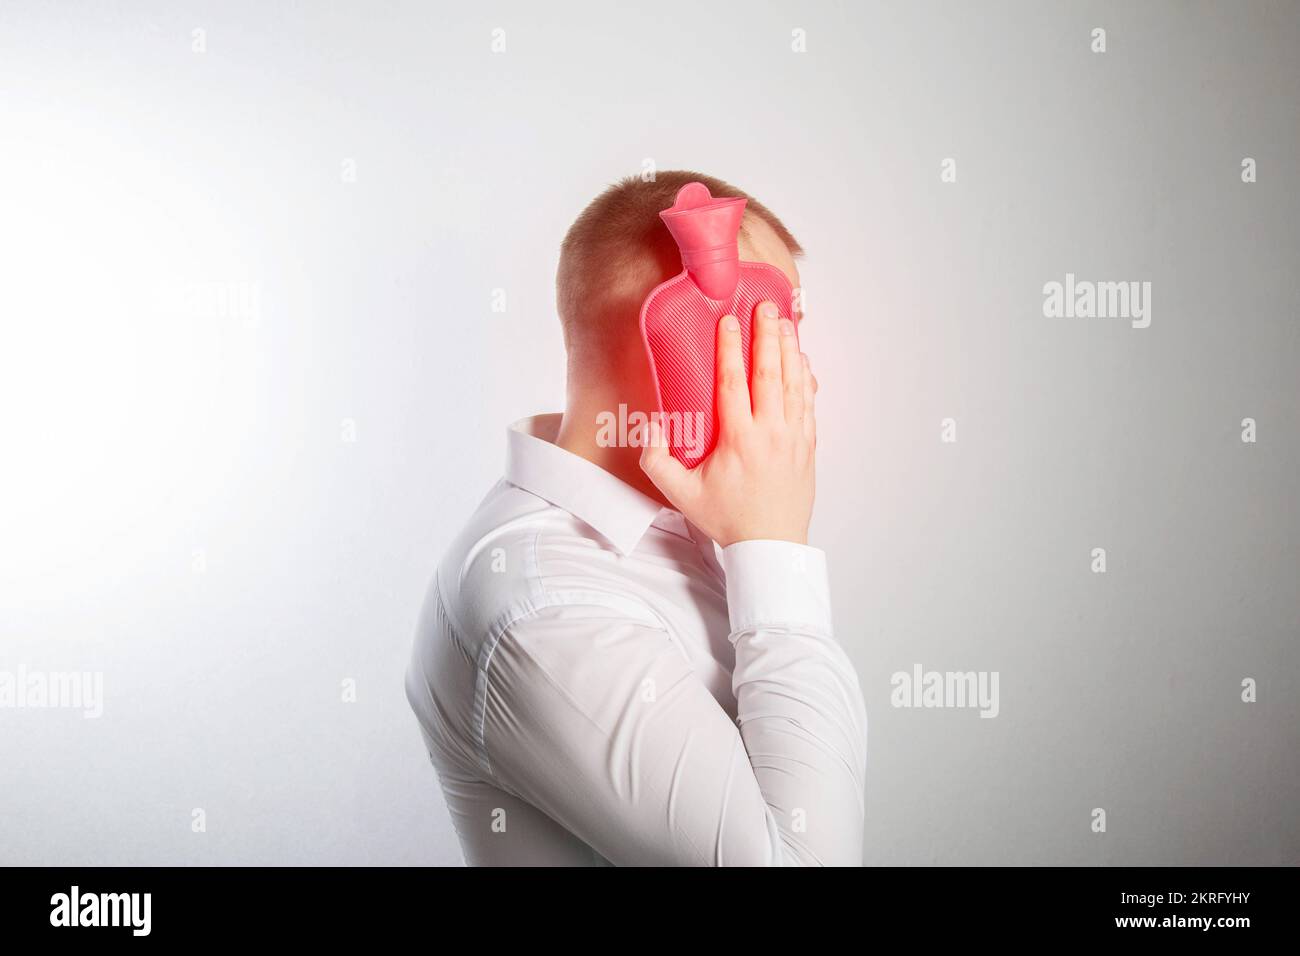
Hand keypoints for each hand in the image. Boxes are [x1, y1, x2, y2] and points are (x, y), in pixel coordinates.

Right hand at [640, 300, 816, 546]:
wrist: (770, 546)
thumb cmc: (727, 519)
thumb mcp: (680, 494)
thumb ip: (657, 460)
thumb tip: (650, 425)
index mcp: (739, 439)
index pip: (734, 382)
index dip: (730, 348)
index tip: (728, 320)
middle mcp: (771, 432)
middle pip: (770, 373)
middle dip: (766, 335)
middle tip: (764, 307)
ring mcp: (794, 438)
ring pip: (794, 383)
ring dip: (789, 349)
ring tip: (784, 321)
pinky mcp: (808, 446)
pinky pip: (809, 403)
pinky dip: (805, 378)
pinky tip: (801, 360)